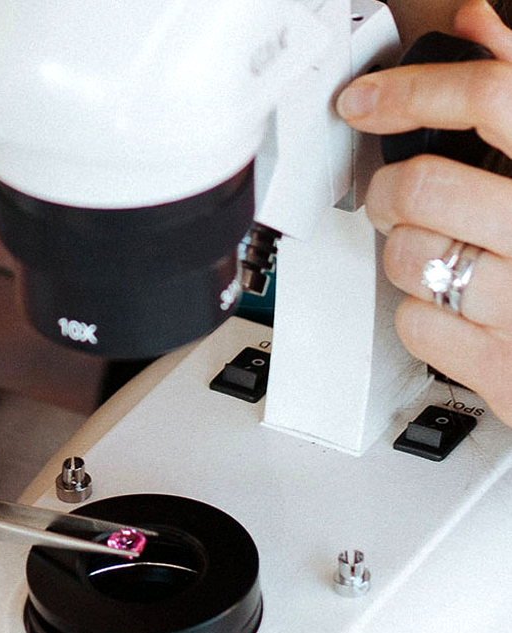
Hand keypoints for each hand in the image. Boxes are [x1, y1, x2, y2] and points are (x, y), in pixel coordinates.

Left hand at [337, 0, 511, 424]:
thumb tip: (474, 25)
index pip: (494, 97)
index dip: (415, 90)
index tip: (366, 100)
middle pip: (424, 185)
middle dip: (389, 192)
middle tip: (395, 197)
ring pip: (408, 256)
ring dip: (404, 253)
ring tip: (437, 253)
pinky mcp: (505, 368)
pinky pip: (414, 323)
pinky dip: (418, 314)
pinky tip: (454, 307)